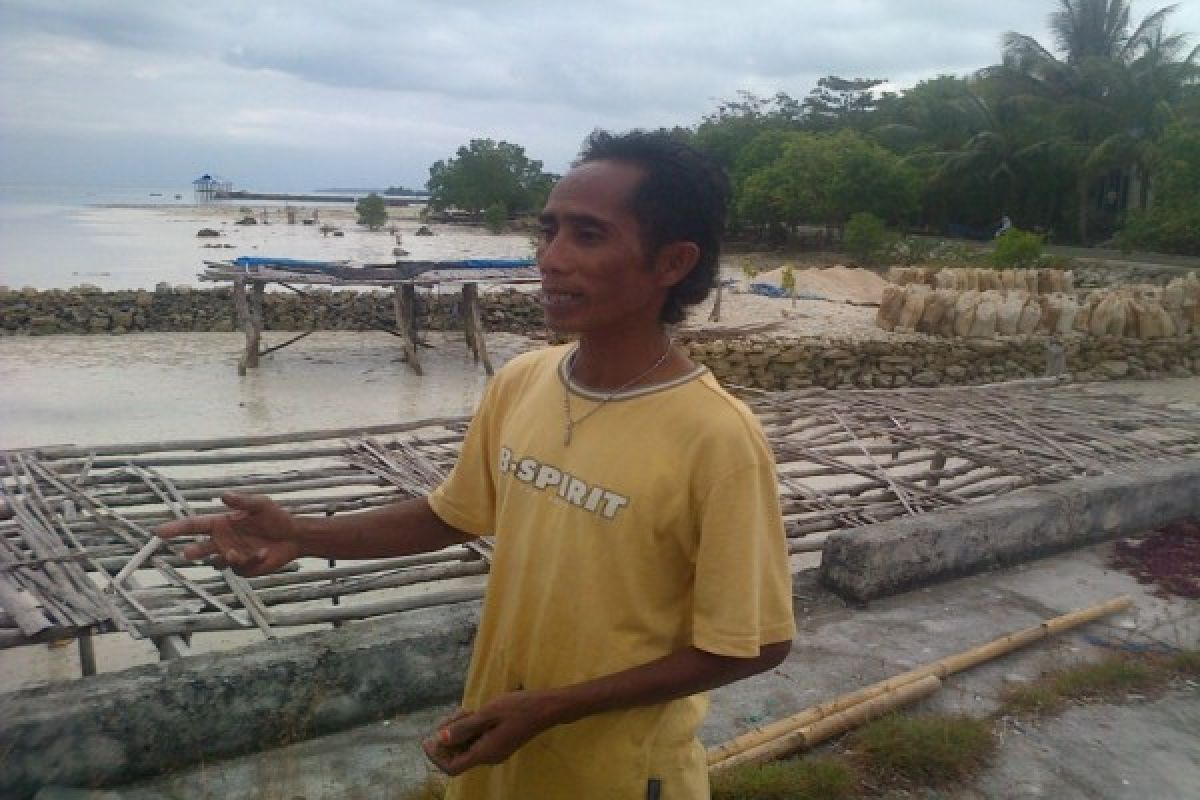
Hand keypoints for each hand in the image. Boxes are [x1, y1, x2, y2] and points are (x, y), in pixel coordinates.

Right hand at [156, 492, 300, 576]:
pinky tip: (264, 552)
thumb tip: (223, 496)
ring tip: (237, 552)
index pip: (193, 526)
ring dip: (227, 558)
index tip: (157, 532)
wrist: (293, 537)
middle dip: (192, 551)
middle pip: (199, 548)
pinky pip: (240, 568)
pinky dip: (252, 560)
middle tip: (188, 553)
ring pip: (218, 562)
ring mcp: (231, 556)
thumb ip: (242, 502)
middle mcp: (222, 541)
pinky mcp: (243, 568)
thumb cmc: (275, 517)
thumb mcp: (260, 505)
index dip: (175, 528)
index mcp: (221, 524)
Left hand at [421, 690, 558, 775]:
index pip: (452, 767)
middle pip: (458, 756)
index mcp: (485, 753)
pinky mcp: (499, 743)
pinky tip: (472, 713)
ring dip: (459, 731)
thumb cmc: (518, 708)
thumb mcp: (488, 714)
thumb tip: (441, 739)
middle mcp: (489, 757)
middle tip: (451, 715)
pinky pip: (477, 741)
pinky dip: (470, 729)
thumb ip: (464, 727)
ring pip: (467, 747)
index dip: (436, 756)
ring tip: (462, 710)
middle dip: (448, 737)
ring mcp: (495, 751)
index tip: (427, 739)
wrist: (546, 708)